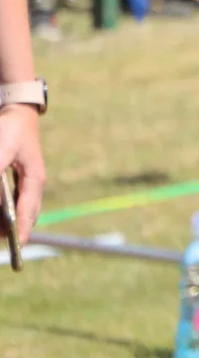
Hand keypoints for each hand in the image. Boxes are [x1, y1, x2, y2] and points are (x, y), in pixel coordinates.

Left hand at [0, 105, 44, 245]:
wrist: (17, 110)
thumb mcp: (1, 152)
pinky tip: (2, 215)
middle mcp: (32, 185)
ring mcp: (26, 182)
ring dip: (8, 220)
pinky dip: (6, 209)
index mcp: (35, 180)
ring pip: (19, 209)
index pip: (28, 211)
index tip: (16, 247)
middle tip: (6, 245)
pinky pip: (14, 200)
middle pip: (25, 214)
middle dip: (13, 230)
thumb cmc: (11, 129)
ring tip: (2, 233)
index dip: (21, 230)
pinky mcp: (17, 179)